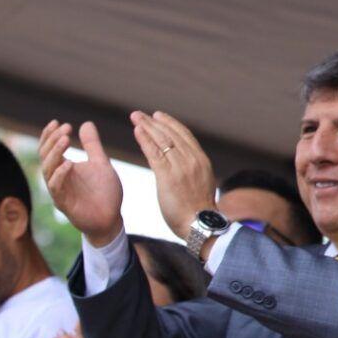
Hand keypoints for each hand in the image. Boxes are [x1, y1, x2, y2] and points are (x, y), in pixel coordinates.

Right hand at [39, 121, 123, 244]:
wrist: (111, 218)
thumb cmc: (104, 193)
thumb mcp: (100, 163)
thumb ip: (92, 145)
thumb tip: (86, 123)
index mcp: (65, 168)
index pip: (49, 149)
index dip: (50, 135)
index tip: (57, 122)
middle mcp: (58, 178)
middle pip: (46, 156)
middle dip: (52, 141)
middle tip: (65, 128)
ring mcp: (60, 191)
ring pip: (48, 170)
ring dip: (55, 154)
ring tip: (65, 140)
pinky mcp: (65, 204)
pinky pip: (56, 188)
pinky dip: (60, 175)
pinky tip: (69, 164)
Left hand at [130, 111, 216, 238]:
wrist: (200, 224)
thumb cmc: (199, 210)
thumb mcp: (201, 184)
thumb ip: (192, 172)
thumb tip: (184, 168)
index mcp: (202, 160)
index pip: (185, 135)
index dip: (170, 124)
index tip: (158, 116)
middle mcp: (192, 160)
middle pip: (172, 134)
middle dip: (155, 122)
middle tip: (140, 114)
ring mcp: (181, 167)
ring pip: (162, 141)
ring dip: (147, 127)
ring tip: (135, 118)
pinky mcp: (168, 177)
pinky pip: (154, 153)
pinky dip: (145, 140)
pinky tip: (137, 131)